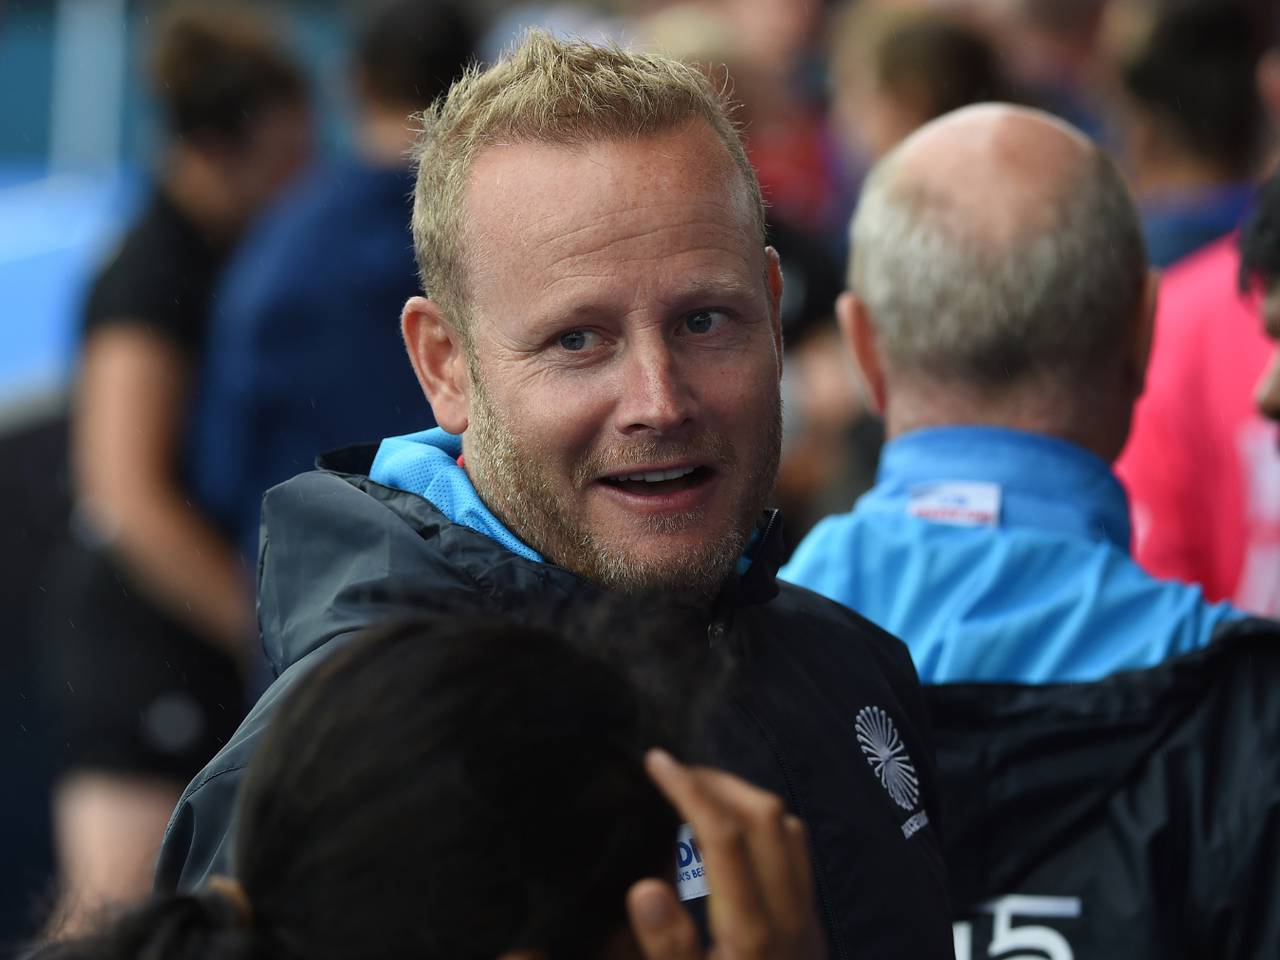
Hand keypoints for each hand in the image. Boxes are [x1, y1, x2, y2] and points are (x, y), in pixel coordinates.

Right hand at [627, 749, 824, 959]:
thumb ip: (668, 947)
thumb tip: (644, 887)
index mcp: (751, 931)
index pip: (724, 837)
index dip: (689, 790)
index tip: (656, 761)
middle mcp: (788, 914)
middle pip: (766, 817)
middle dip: (718, 781)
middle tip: (674, 772)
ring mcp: (807, 917)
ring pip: (788, 828)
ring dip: (744, 797)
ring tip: (698, 794)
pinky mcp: (813, 924)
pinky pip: (797, 851)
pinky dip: (764, 822)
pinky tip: (734, 831)